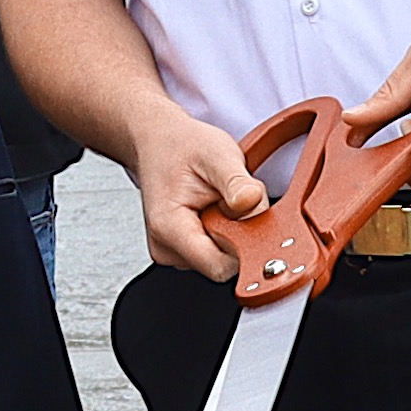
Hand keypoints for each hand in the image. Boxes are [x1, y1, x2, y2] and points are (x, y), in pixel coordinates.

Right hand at [124, 103, 266, 283]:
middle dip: (240, 234)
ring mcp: (172, 252)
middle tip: (231, 200)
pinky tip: (213, 209)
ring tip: (218, 201)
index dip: (245, 246)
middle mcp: (166, 247)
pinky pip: (216, 253)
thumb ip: (237, 182)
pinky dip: (224, 232)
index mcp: (169, 227)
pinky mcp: (181, 252)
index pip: (219, 267)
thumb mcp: (217, 154)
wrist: (158, 143)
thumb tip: (252, 203)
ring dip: (232, 232)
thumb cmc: (182, 147)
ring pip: (223, 258)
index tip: (249, 218)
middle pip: (224, 263)